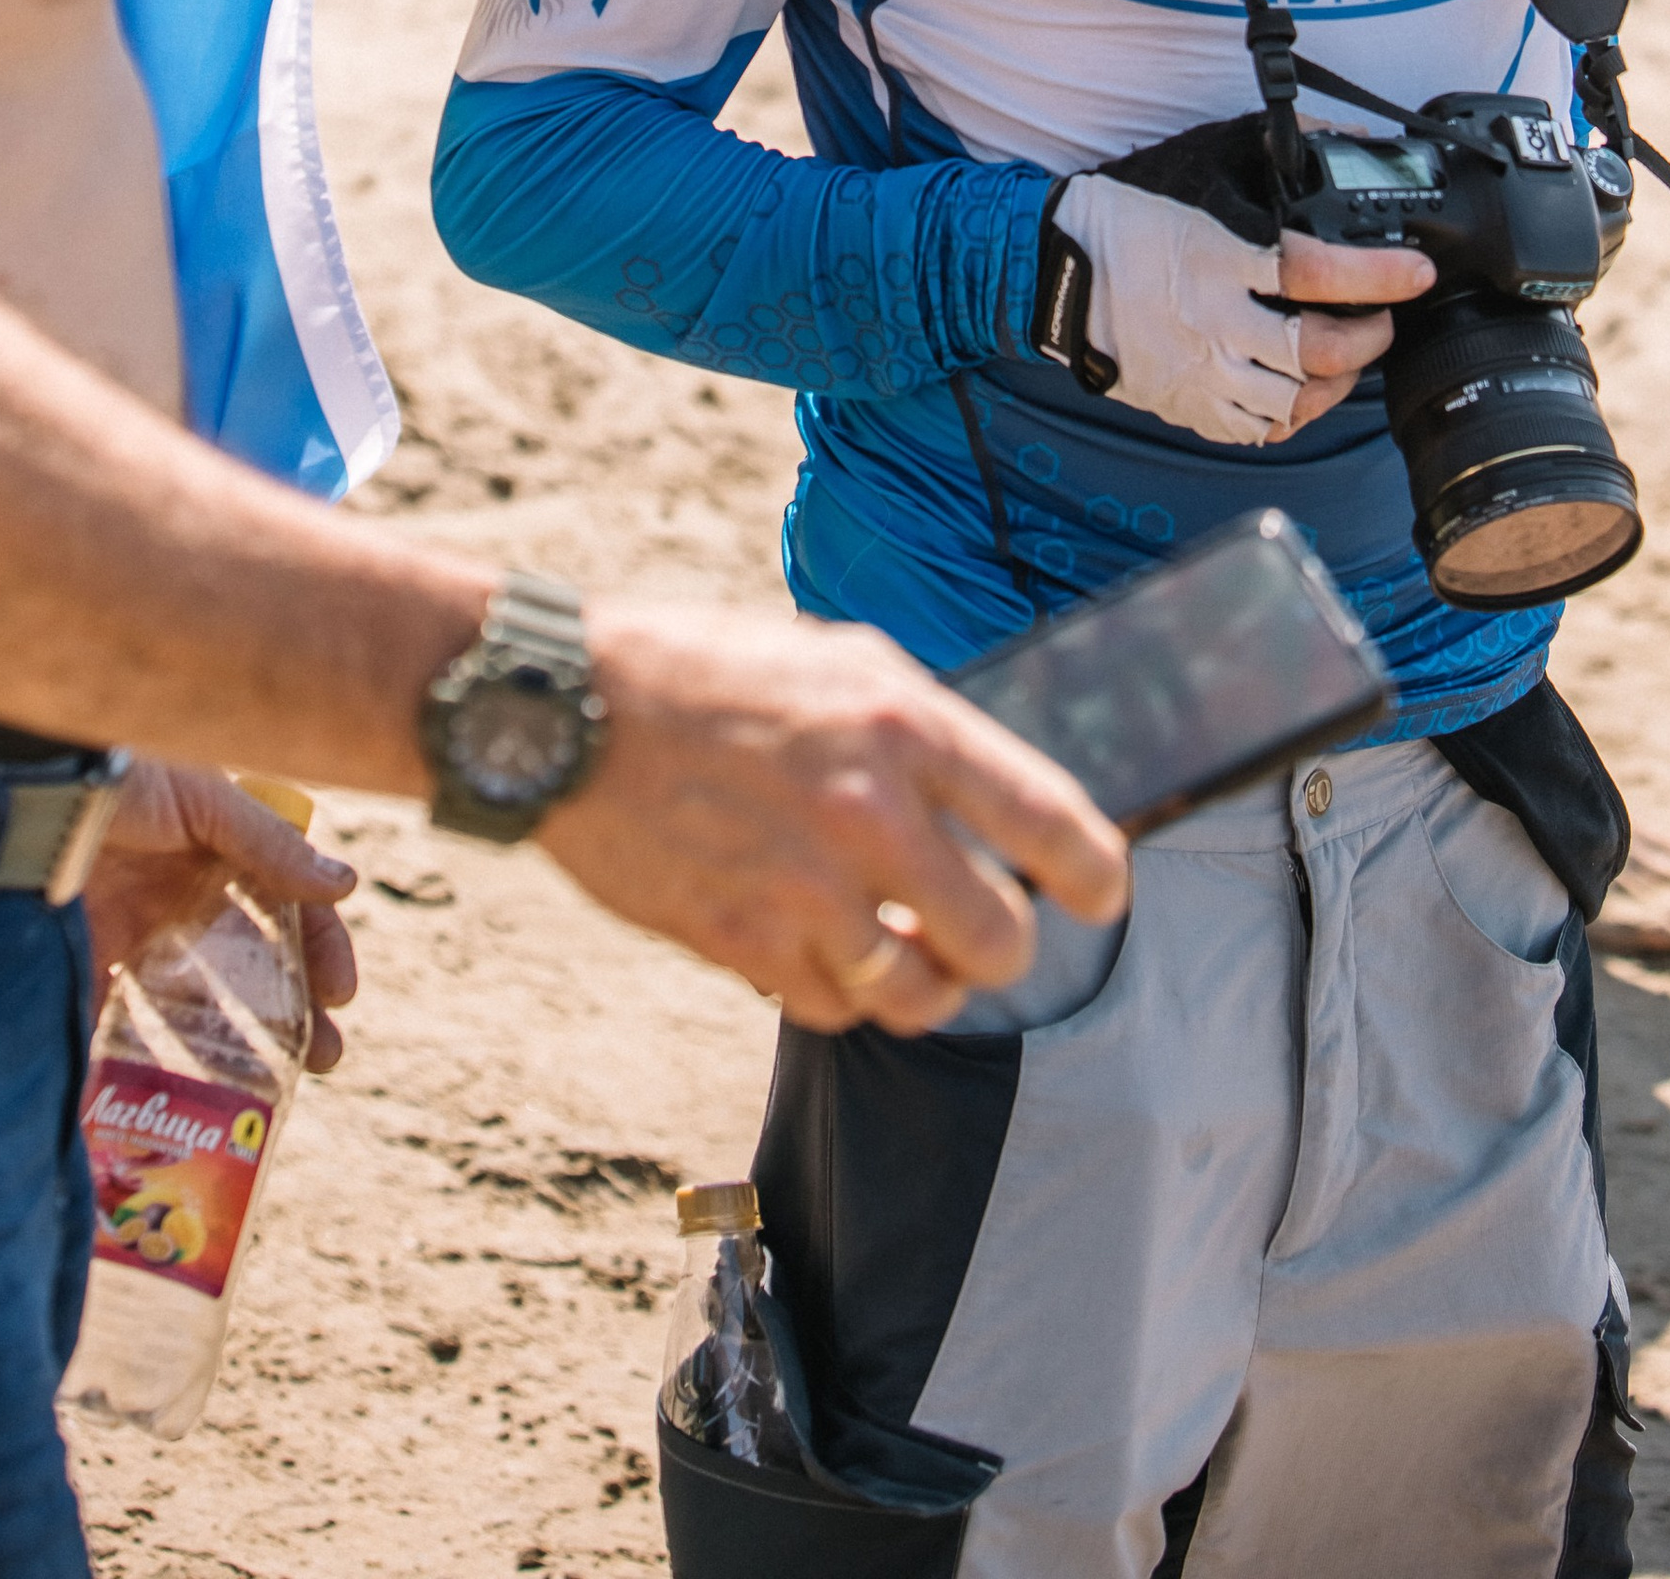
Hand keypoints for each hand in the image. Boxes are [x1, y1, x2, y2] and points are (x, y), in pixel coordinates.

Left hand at [84, 759, 361, 1073]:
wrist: (21, 792)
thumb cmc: (117, 778)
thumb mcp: (201, 798)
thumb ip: (268, 843)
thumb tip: (345, 885)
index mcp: (218, 853)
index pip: (287, 904)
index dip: (320, 946)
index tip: (339, 994)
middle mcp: (182, 899)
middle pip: (252, 963)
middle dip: (295, 1012)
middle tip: (324, 1057)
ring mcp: (134, 938)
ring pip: (199, 1003)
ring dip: (237, 1045)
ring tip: (264, 1088)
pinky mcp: (86, 970)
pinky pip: (124, 1026)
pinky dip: (150, 1060)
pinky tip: (175, 1092)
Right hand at [537, 602, 1127, 1038]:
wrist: (569, 708)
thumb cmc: (708, 669)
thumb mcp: (838, 658)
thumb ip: (921, 730)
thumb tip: (988, 797)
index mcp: (904, 727)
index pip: (1050, 823)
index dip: (1097, 875)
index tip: (1100, 895)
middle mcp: (868, 816)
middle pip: (999, 941)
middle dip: (1002, 945)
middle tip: (982, 928)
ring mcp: (804, 892)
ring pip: (921, 996)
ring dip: (927, 982)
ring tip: (906, 948)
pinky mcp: (743, 944)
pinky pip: (834, 1010)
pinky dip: (845, 993)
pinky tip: (827, 948)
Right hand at [1050, 167, 1427, 444]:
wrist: (1051, 269)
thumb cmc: (1124, 218)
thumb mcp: (1197, 171)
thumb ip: (1269, 159)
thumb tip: (1338, 137)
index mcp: (1219, 259)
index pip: (1318, 272)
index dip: (1378, 275)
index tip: (1414, 271)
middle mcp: (1215, 322)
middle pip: (1317, 350)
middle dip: (1369, 337)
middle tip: (1382, 318)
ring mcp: (1200, 370)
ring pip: (1293, 400)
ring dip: (1336, 382)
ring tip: (1347, 359)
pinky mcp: (1186, 403)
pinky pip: (1254, 429)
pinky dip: (1289, 416)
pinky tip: (1299, 392)